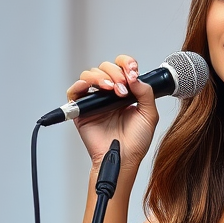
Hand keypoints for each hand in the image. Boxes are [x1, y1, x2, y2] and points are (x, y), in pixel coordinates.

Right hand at [66, 55, 158, 171]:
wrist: (124, 158)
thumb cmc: (136, 142)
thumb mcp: (149, 114)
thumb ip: (146, 92)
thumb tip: (134, 77)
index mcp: (125, 93)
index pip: (122, 68)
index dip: (126, 64)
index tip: (133, 71)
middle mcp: (109, 95)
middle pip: (105, 67)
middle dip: (116, 73)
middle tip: (123, 89)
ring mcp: (95, 101)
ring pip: (90, 75)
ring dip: (101, 77)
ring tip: (112, 90)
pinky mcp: (81, 110)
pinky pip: (74, 91)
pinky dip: (80, 85)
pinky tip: (89, 87)